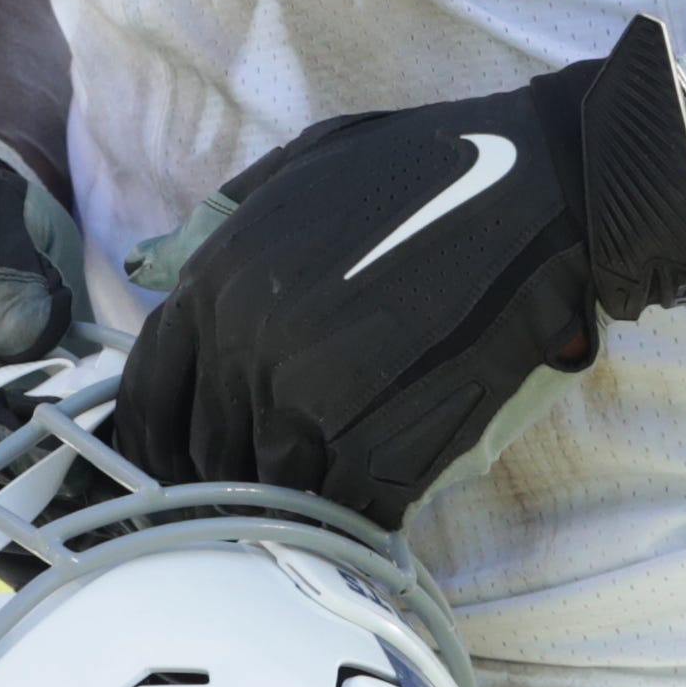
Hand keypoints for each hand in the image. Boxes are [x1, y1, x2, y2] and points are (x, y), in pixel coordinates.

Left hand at [109, 17, 685, 526]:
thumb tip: (167, 269)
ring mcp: (311, 404)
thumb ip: (225, 223)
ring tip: (320, 499)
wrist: (537, 192)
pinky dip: (352, 519)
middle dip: (227, 475)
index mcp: (215, 282)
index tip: (178, 459)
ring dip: (292, 504)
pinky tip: (373, 502)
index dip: (158, 437)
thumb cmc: (422, 168)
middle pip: (204, 456)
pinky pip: (341, 514)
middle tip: (260, 485)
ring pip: (268, 494)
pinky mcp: (382, 450)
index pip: (148, 394)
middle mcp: (245, 348)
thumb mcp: (294, 168)